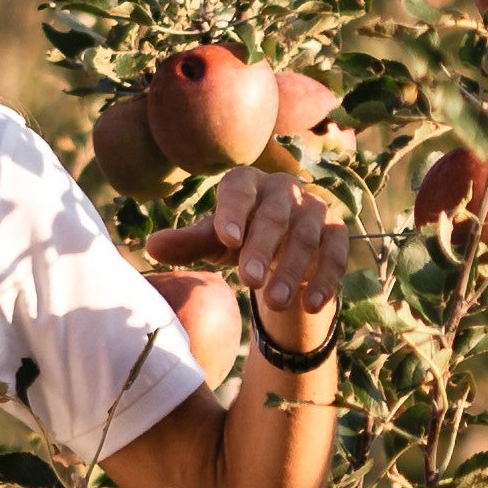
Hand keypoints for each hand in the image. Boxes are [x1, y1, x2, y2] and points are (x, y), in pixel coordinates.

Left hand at [206, 163, 353, 352]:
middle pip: (274, 216)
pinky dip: (325, 278)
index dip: (233, 213)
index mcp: (246, 182)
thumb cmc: (240, 237)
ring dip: (291, 270)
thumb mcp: (213, 241)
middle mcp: (283, 188)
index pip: (238, 191)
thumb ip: (188, 243)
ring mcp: (314, 208)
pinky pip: (335, 252)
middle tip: (248, 282)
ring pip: (306, 236)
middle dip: (262, 249)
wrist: (284, 246)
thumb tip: (151, 247)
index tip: (226, 239)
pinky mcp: (336, 231)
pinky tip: (310, 305)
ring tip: (273, 302)